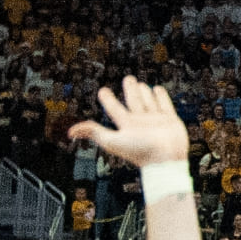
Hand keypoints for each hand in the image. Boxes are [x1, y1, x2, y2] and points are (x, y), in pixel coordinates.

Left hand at [69, 76, 187, 173]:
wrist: (166, 160)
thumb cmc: (140, 152)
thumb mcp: (112, 141)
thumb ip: (93, 133)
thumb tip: (70, 132)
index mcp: (126, 125)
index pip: (114, 108)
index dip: (107, 99)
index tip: (103, 91)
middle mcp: (140, 121)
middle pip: (132, 100)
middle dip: (130, 88)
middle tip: (128, 79)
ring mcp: (155, 120)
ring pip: (147, 100)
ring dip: (144, 92)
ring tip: (141, 85)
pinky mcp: (170, 119)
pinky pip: (164, 104)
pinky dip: (160, 96)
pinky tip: (157, 89)